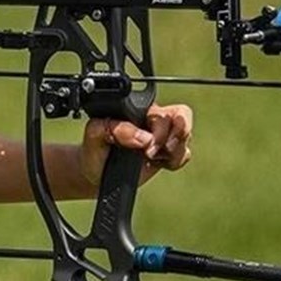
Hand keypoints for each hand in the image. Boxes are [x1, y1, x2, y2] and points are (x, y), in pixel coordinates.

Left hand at [79, 103, 193, 186]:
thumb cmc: (95, 149)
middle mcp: (152, 119)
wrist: (96, 174)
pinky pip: (185, 153)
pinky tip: (160, 163)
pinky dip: (175, 161)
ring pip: (186, 136)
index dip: (160, 126)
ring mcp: (162, 136)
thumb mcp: (94, 134)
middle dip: (169, 138)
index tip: (147, 143)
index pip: (160, 106)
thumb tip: (142, 137)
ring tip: (152, 158)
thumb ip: (115, 128)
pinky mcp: (168, 153)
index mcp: (136, 109)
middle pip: (181, 117)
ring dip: (173, 150)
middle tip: (150, 153)